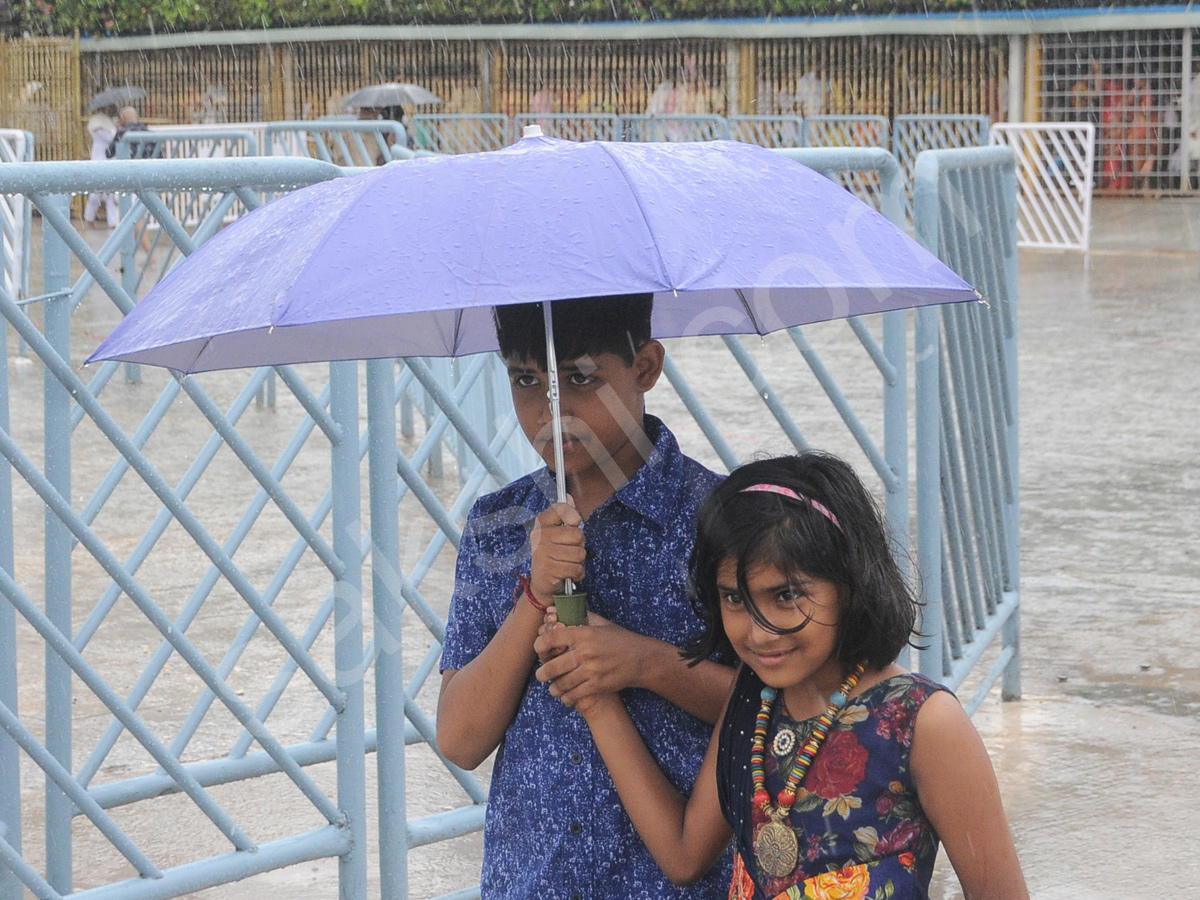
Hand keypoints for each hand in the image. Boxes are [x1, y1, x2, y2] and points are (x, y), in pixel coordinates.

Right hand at [529, 500, 584, 606]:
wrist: (541, 584)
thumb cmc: (553, 556)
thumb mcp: (557, 534)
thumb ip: (565, 515)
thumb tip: (569, 496)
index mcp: (541, 523)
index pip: (560, 508)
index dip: (573, 516)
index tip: (574, 523)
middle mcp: (539, 535)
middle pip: (577, 535)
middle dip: (579, 545)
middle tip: (569, 551)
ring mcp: (542, 552)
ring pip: (579, 553)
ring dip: (578, 562)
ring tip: (568, 563)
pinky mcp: (548, 569)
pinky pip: (576, 568)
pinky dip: (577, 573)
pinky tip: (569, 574)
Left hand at [533, 612, 649, 706]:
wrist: (641, 659)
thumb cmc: (620, 639)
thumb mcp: (601, 623)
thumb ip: (578, 617)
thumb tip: (554, 610)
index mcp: (584, 634)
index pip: (551, 638)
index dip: (540, 644)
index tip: (539, 649)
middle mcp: (586, 652)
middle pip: (552, 666)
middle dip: (542, 673)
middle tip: (541, 674)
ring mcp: (591, 671)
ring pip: (561, 684)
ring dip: (553, 688)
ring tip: (553, 687)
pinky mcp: (597, 686)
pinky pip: (574, 695)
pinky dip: (566, 698)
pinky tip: (566, 696)